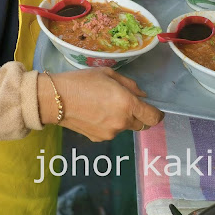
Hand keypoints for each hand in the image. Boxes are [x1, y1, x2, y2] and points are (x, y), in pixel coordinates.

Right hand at [38, 68, 162, 141]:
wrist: (57, 99)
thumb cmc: (82, 81)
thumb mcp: (108, 74)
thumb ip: (130, 85)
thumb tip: (143, 95)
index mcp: (127, 104)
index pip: (153, 117)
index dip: (158, 115)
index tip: (156, 111)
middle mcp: (122, 122)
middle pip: (141, 125)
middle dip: (139, 116)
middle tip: (127, 104)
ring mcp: (111, 133)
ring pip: (125, 128)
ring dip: (122, 119)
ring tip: (105, 105)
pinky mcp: (99, 139)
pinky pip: (112, 131)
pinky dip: (109, 124)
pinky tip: (96, 113)